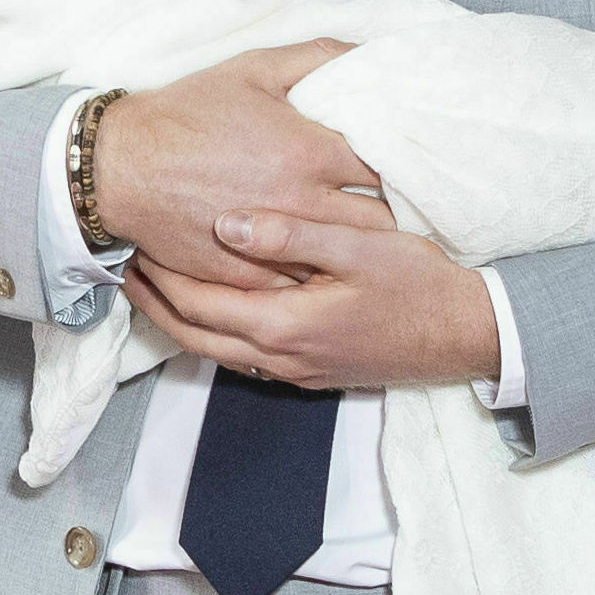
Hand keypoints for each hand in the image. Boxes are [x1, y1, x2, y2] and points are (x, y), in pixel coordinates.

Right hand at [92, 41, 392, 288]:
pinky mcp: (251, 276)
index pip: (387, 168)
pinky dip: (318, 276)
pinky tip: (327, 267)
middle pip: (379, 221)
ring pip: (345, 259)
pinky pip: (303, 284)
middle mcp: (301, 203)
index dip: (407, 167)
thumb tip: (367, 51)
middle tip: (404, 207)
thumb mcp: (252, 69)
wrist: (123, 167)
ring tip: (376, 243)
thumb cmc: (188, 113)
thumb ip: (315, 56)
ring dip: (361, 250)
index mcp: (309, 152)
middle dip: (395, 214)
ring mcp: (277, 246)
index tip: (415, 166)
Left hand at [123, 209, 499, 388]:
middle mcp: (281, 357)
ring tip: (157, 281)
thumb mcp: (357, 247)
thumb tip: (225, 224)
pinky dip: (215, 329)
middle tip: (126, 263)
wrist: (467, 335)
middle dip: (155, 302)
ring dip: (180, 318)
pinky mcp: (312, 370)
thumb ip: (290, 234)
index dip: (159, 276)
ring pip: (216, 350)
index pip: (197, 305)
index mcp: (283, 324)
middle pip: (194, 336)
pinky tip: (214, 301)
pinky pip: (243, 354)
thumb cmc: (417, 284)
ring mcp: (296, 370)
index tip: (133, 242)